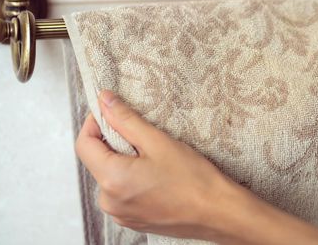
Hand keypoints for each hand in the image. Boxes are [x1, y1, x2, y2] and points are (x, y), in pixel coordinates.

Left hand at [75, 90, 317, 243]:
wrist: (230, 218)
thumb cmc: (203, 183)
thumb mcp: (163, 142)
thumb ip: (130, 119)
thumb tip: (107, 98)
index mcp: (114, 180)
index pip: (86, 140)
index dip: (97, 117)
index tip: (113, 100)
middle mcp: (115, 199)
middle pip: (99, 155)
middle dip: (115, 132)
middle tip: (140, 115)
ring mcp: (129, 210)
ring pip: (116, 169)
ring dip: (131, 149)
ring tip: (158, 136)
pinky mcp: (145, 214)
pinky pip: (131, 183)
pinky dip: (140, 167)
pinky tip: (166, 159)